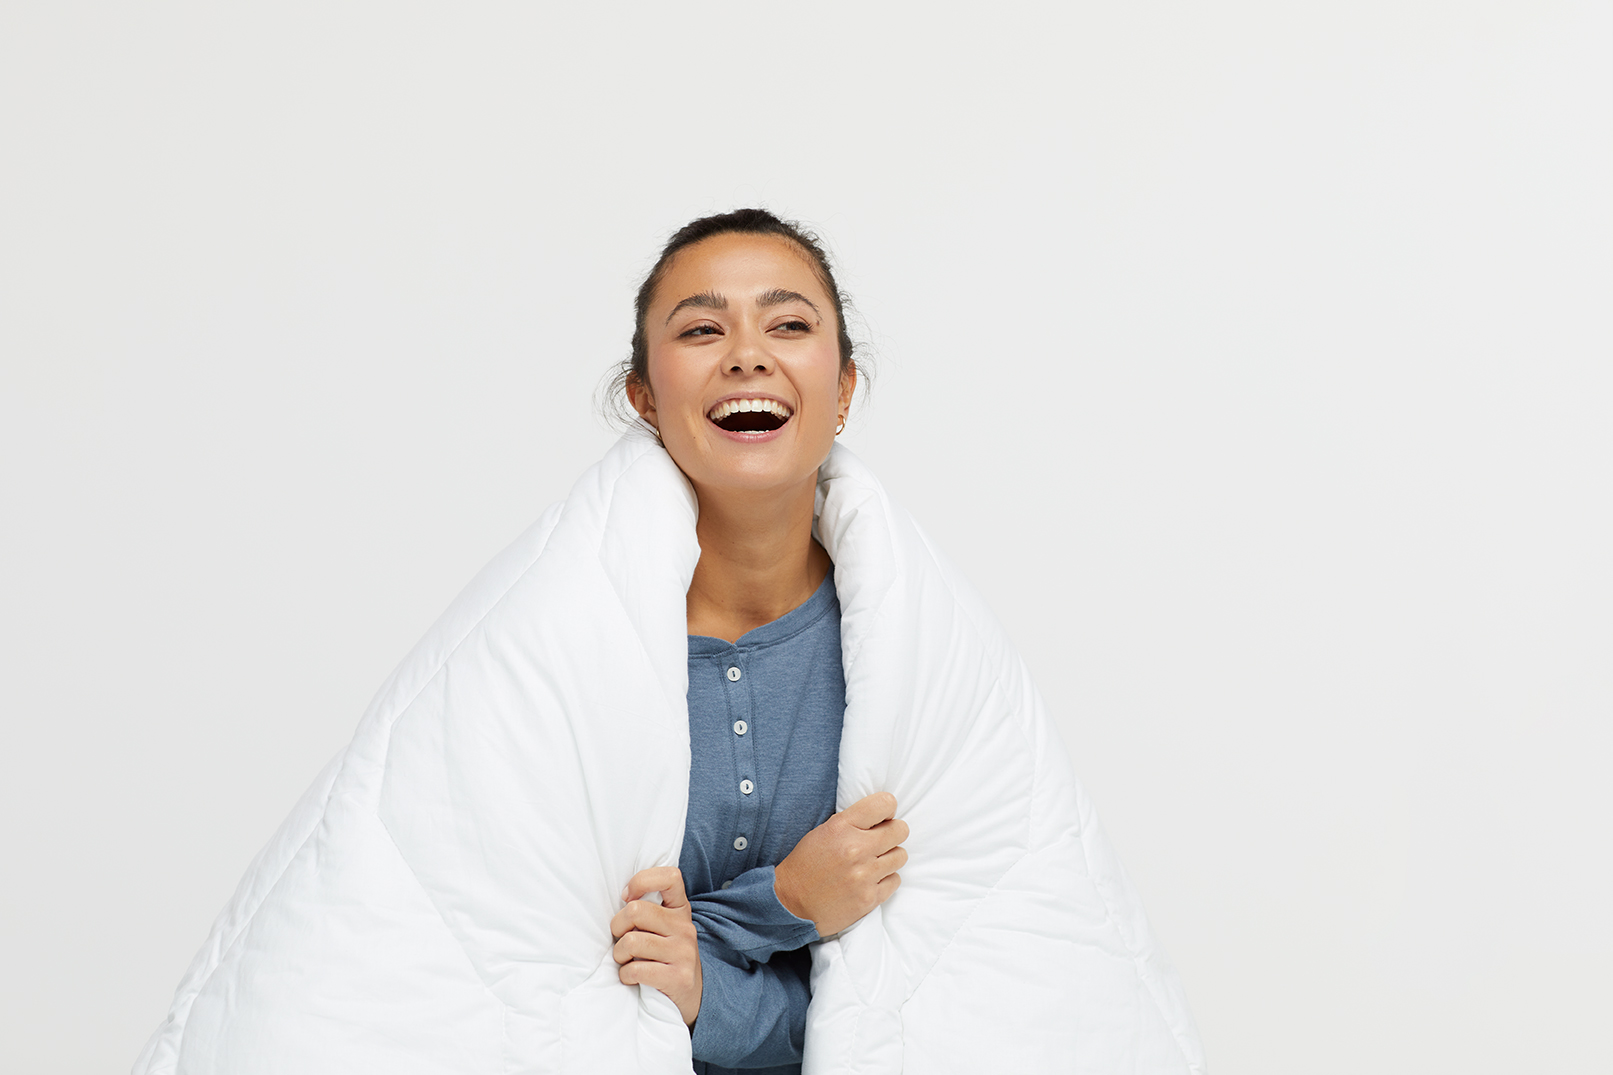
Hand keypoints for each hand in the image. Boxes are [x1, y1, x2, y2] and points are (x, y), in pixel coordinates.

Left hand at [611, 867, 701, 1025]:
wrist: (691, 995)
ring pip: (632, 942)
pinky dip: (625, 975)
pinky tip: (632, 977)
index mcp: (680, 909)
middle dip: (617, 927)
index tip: (627, 898)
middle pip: (636, 911)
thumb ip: (648, 911)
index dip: (642, 881)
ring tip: (626, 960)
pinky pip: (635, 970)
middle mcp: (684, 927)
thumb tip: (621, 900)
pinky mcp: (678, 977)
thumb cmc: (664, 956)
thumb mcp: (664, 927)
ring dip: (620, 954)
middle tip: (621, 940)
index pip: (669, 877)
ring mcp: (683, 952)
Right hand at [774, 791, 908, 936]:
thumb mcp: (823, 832)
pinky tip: (870, 880)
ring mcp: (864, 875)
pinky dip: (886, 879)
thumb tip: (882, 816)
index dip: (887, 809)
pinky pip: (895, 880)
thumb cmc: (806, 866)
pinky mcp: (869, 898)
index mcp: (841, 827)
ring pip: (900, 855)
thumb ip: (852, 822)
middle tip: (881, 840)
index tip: (882, 817)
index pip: (885, 804)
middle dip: (893, 833)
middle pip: (900, 830)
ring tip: (873, 862)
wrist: (790, 904)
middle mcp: (856, 849)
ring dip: (890, 857)